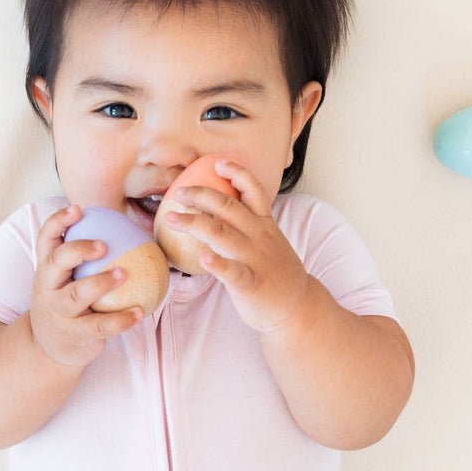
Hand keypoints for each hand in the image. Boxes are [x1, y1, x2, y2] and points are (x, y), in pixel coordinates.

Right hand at [29, 205, 145, 367]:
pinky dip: (121, 319)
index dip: (58, 222)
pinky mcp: (76, 334)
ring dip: (101, 282)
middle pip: (56, 262)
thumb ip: (83, 259)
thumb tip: (126, 229)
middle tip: (103, 244)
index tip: (78, 209)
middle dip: (77, 249)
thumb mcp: (64, 280)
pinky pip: (100, 326)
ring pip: (77, 295)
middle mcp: (48, 288)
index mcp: (46, 269)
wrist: (47, 348)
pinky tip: (140, 311)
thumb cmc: (65, 303)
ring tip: (124, 273)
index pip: (45, 239)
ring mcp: (60, 312)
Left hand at [163, 159, 312, 333]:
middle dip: (202, 194)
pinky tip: (202, 258)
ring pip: (222, 235)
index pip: (253, 190)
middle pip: (228, 207)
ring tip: (172, 218)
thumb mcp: (268, 240)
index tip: (217, 163)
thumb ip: (248, 224)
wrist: (299, 307)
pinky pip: (233, 272)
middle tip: (178, 192)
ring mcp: (255, 260)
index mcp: (265, 225)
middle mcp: (259, 237)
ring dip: (194, 223)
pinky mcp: (251, 285)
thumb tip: (217, 208)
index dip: (236, 173)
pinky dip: (218, 264)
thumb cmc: (275, 272)